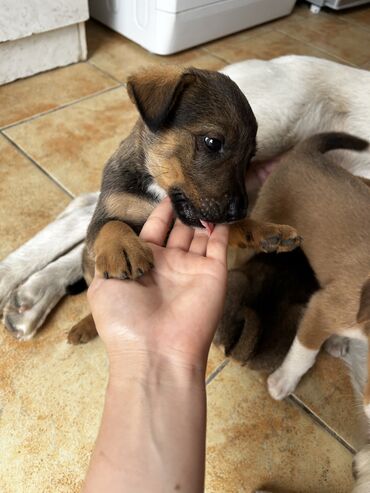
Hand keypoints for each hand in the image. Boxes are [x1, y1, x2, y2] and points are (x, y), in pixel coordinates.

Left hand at [88, 197, 228, 372]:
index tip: (167, 190)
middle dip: (185, 209)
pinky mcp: (213, 273)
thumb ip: (112, 255)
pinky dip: (222, 226)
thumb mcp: (104, 283)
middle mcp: (169, 264)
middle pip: (180, 230)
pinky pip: (219, 244)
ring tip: (207, 190)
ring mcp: (192, 268)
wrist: (155, 352)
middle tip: (191, 185)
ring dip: (203, 214)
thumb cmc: (124, 320)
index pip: (155, 230)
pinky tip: (221, 207)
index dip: (161, 212)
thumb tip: (118, 234)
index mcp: (144, 264)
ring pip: (201, 234)